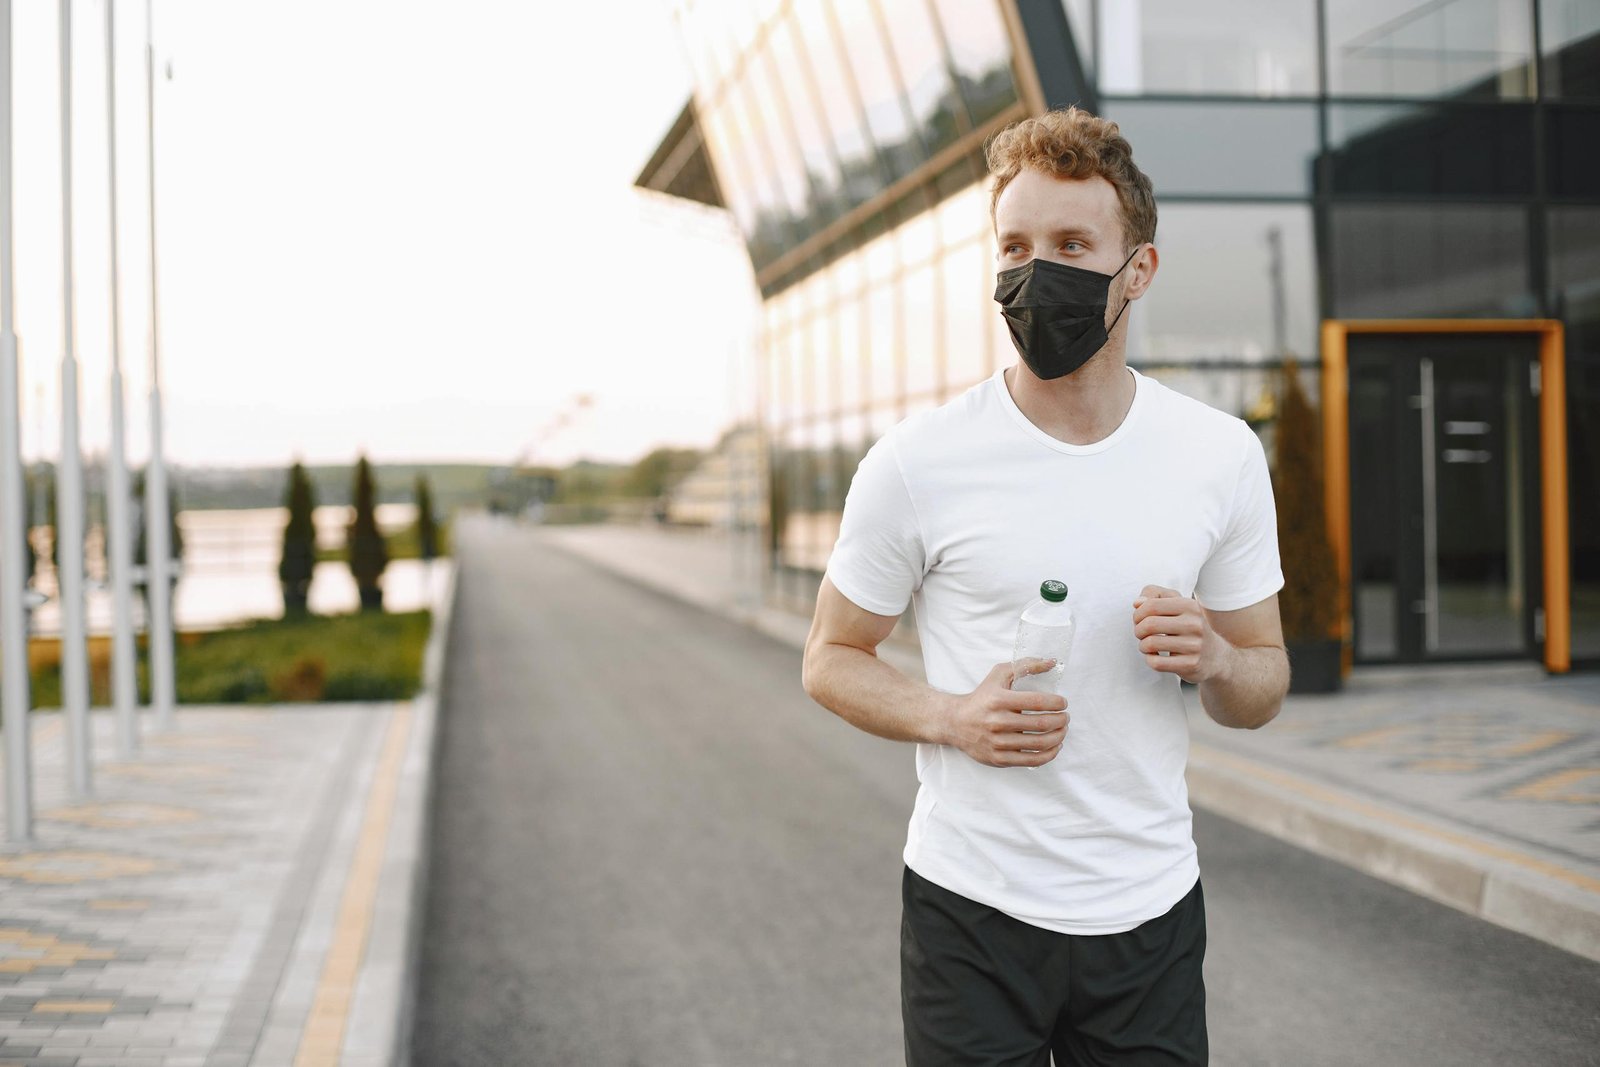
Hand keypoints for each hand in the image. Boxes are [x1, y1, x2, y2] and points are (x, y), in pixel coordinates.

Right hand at [939, 661, 1068, 767]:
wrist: (955, 722)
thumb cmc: (981, 697)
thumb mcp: (998, 675)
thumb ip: (1025, 665)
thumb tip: (1051, 662)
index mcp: (999, 700)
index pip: (1037, 701)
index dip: (1056, 703)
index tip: (1063, 703)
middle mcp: (997, 722)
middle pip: (1041, 724)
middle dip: (1061, 720)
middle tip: (1065, 717)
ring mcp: (998, 742)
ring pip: (1039, 744)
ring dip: (1058, 737)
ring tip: (1062, 730)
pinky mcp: (998, 759)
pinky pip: (1031, 760)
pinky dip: (1049, 754)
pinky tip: (1055, 746)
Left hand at [1132, 585, 1229, 683]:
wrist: (1214, 655)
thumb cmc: (1188, 626)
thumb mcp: (1175, 604)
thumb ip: (1154, 595)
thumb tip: (1137, 603)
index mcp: (1190, 605)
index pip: (1151, 605)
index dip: (1138, 614)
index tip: (1140, 620)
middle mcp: (1194, 624)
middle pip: (1149, 624)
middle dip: (1138, 630)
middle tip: (1142, 634)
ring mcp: (1194, 645)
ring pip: (1150, 644)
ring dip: (1143, 646)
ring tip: (1149, 646)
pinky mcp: (1191, 664)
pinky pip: (1156, 663)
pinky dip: (1150, 659)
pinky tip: (1156, 656)